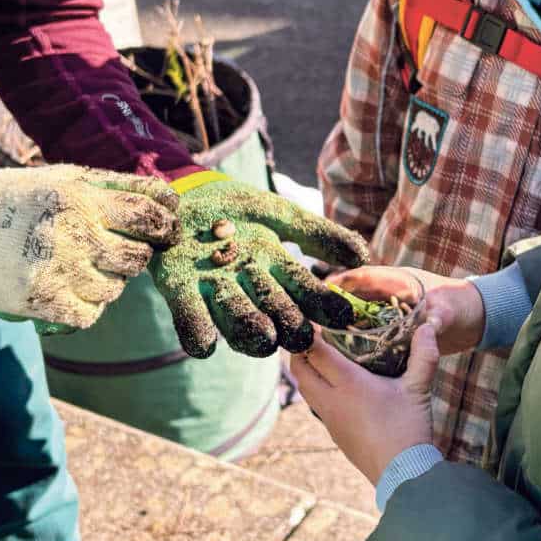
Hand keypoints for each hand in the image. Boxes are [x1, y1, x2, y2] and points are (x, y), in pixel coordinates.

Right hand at [0, 165, 179, 328]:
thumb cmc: (17, 200)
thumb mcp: (61, 179)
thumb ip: (113, 187)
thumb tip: (170, 198)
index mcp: (80, 196)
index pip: (147, 213)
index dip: (166, 224)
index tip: (167, 231)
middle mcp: (73, 231)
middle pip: (138, 257)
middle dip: (134, 256)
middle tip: (113, 251)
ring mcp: (58, 268)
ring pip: (116, 289)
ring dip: (107, 282)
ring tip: (78, 267)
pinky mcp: (42, 300)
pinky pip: (90, 314)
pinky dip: (86, 307)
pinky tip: (68, 290)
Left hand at [152, 177, 369, 358]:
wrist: (178, 198)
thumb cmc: (232, 208)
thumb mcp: (279, 214)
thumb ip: (318, 234)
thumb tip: (362, 257)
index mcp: (276, 271)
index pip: (307, 293)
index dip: (324, 306)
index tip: (343, 315)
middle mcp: (250, 288)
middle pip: (278, 317)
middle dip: (290, 324)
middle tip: (300, 332)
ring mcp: (216, 292)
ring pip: (240, 325)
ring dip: (250, 327)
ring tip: (262, 334)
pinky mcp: (180, 292)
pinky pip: (192, 325)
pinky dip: (200, 335)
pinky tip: (206, 342)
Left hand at [292, 322, 440, 485]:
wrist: (402, 474)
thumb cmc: (409, 428)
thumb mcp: (418, 388)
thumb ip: (424, 354)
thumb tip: (430, 325)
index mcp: (348, 384)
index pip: (315, 352)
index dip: (308, 333)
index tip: (309, 318)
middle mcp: (331, 400)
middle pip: (300, 370)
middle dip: (299, 351)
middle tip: (309, 336)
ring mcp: (329, 419)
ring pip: (304, 389)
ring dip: (306, 371)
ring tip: (318, 358)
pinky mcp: (334, 434)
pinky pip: (316, 405)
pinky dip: (316, 389)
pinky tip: (333, 388)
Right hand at [327, 266, 485, 355]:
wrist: (477, 319)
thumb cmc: (463, 306)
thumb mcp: (450, 311)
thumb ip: (439, 317)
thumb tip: (432, 324)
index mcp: (398, 280)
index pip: (362, 276)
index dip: (339, 283)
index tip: (318, 293)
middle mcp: (388, 293)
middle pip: (351, 296)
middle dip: (329, 306)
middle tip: (307, 321)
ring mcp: (388, 310)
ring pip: (355, 314)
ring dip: (337, 324)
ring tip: (314, 340)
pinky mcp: (391, 327)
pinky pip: (366, 331)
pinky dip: (352, 339)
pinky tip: (338, 355)